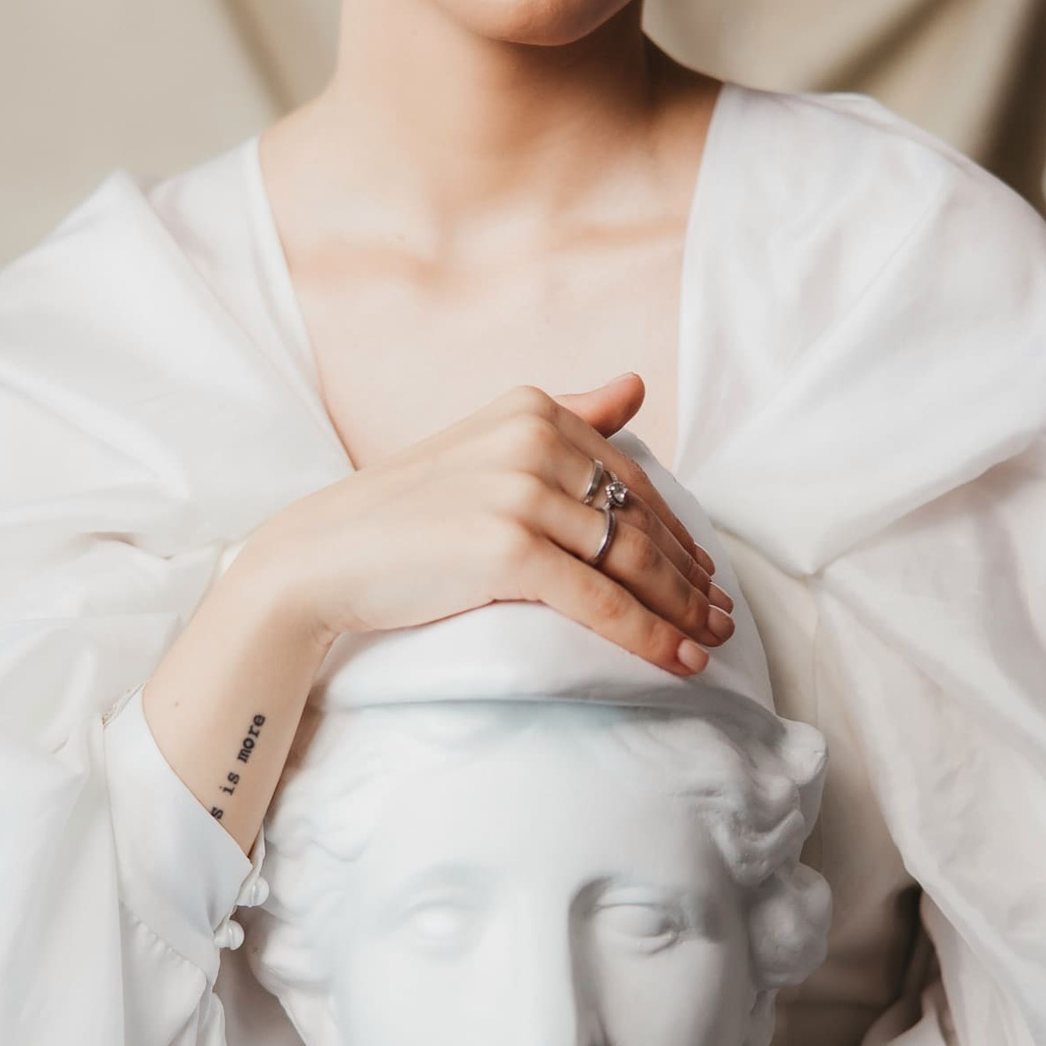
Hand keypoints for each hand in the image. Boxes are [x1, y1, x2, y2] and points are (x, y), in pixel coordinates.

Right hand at [245, 373, 733, 680]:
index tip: (706, 575)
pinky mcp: (507, 549)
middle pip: (640, 520)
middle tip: (723, 619)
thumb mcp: (486, 447)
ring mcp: (520, 492)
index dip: (677, 533)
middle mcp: (532, 439)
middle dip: (690, 577)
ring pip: (632, 562)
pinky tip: (680, 661)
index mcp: (532, 408)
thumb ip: (565, 417)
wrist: (322, 557)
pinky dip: (649, 636)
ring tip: (711, 644)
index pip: (631, 479)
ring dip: (683, 611)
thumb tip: (636, 385)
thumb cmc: (403, 515)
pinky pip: (601, 602)